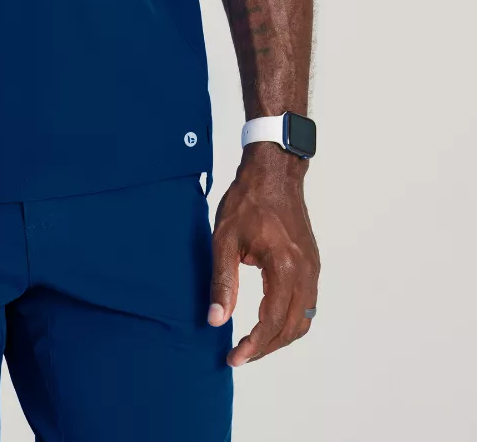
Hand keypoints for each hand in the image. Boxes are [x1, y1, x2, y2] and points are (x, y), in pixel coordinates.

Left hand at [207, 143, 319, 366]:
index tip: (234, 358)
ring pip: (303, 320)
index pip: (272, 321)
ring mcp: (312, 268)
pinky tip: (269, 321)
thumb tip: (216, 320)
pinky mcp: (312, 263)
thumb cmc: (247, 200)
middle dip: (266, 347)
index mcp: (284, 267)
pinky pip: (307, 304)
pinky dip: (290, 321)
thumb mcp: (225, 238)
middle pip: (292, 327)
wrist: (274, 171)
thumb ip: (222, 281)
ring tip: (253, 344)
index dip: (253, 345)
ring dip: (280, 337)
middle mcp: (305, 272)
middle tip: (240, 355)